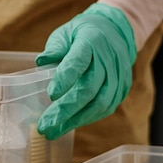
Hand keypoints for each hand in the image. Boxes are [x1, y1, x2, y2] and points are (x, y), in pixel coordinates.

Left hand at [35, 3, 136, 139]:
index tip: (51, 94)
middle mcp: (107, 61)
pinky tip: (69, 125)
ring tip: (53, 131)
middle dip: (65, 110)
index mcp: (90, 43)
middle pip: (89, 88)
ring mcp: (117, 76)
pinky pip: (106, 107)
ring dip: (75, 120)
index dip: (65, 78)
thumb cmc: (83, 33)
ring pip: (99, 103)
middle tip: (45, 124)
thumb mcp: (65, 33)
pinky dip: (87, 118)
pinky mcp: (122, 88)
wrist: (117, 31)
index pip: (79, 62)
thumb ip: (54, 49)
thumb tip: (40, 63)